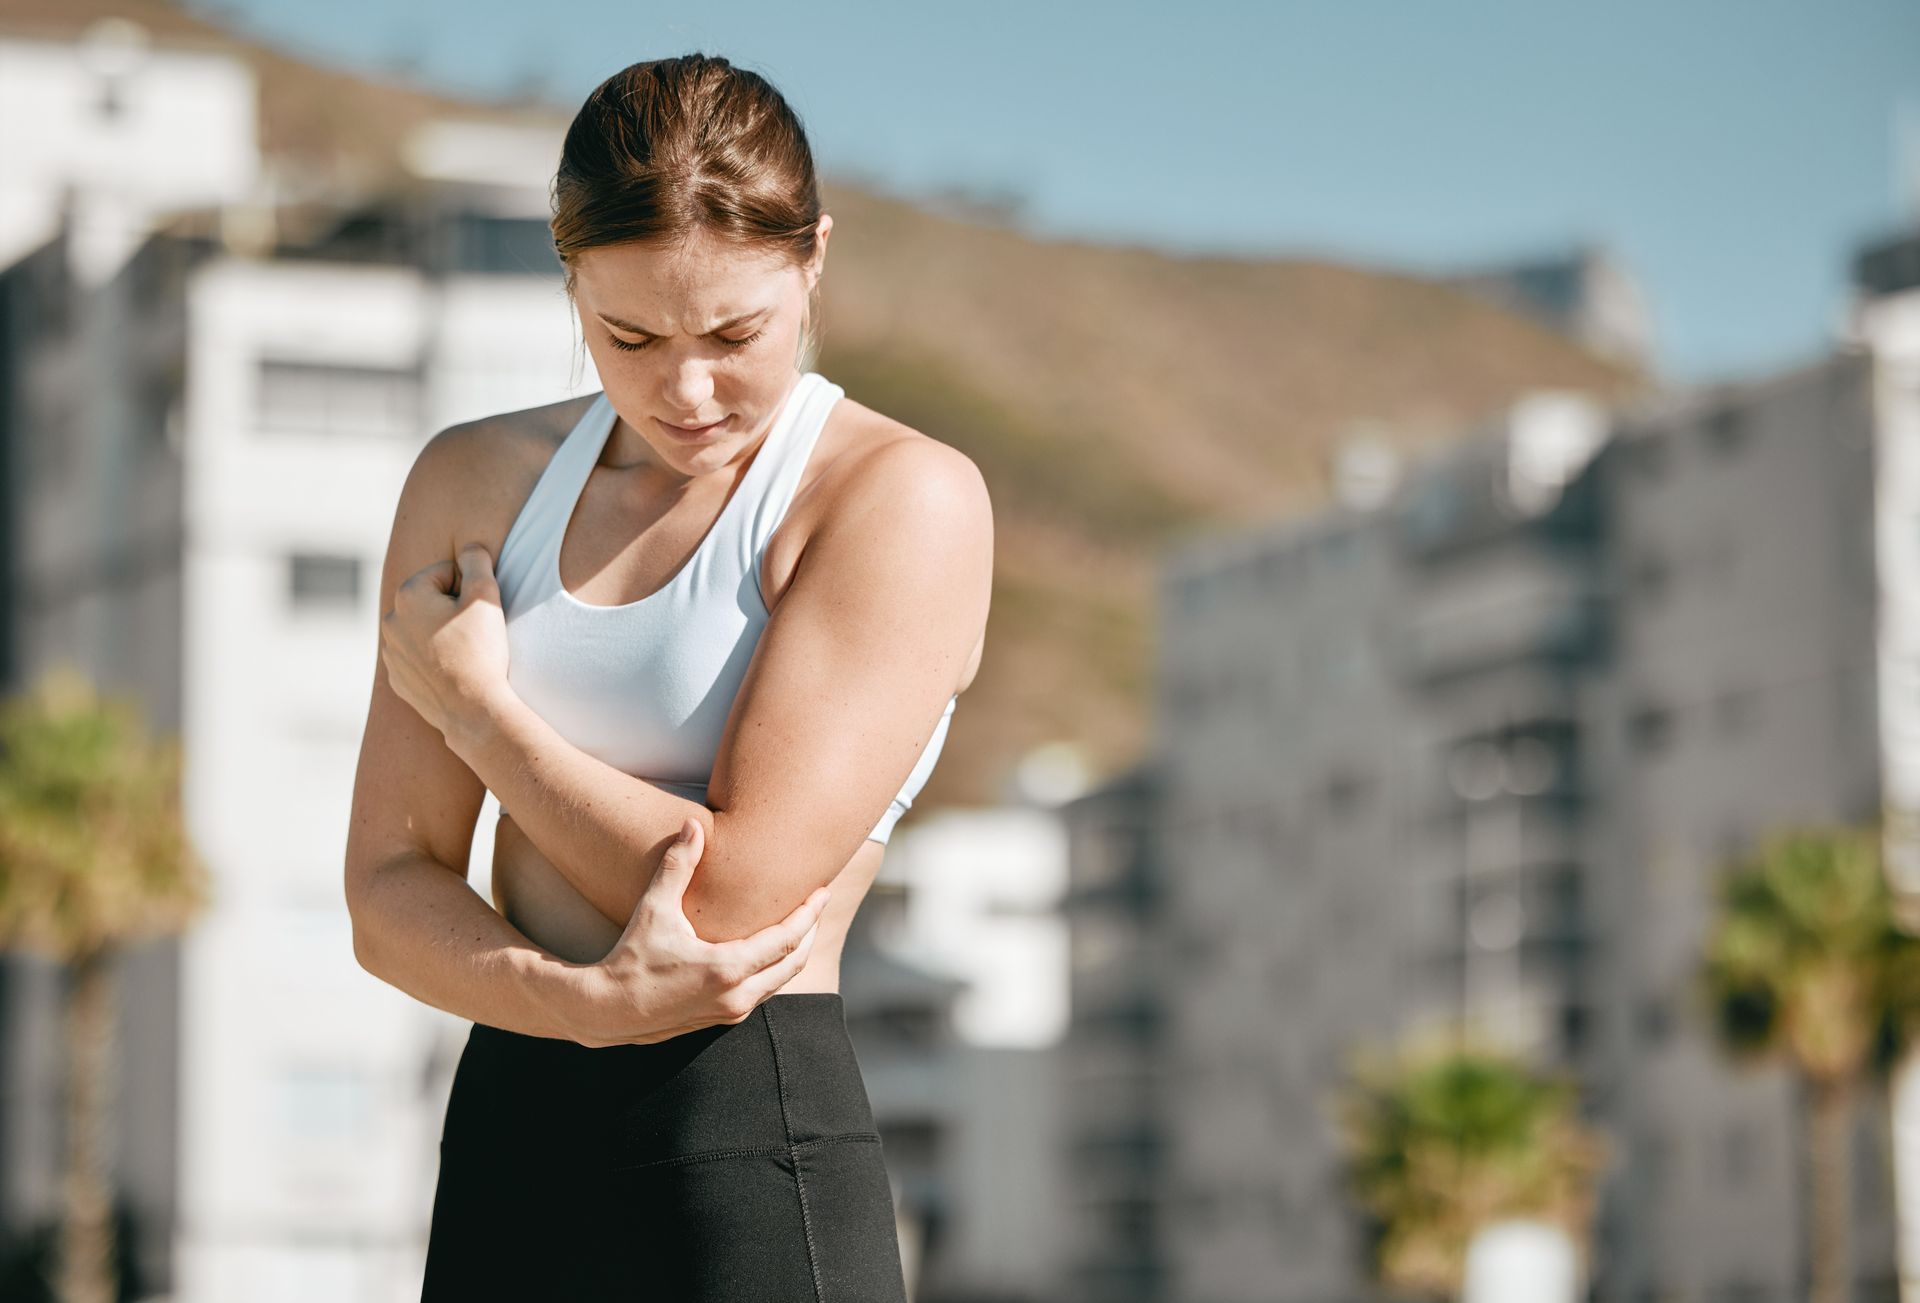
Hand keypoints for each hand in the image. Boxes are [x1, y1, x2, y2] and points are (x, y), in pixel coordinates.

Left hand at [381, 542, 510, 739]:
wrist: (472, 710)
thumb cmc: (480, 651)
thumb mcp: (485, 597)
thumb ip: (477, 562)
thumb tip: (469, 548)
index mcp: (408, 596)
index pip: (444, 573)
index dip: (469, 587)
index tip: (479, 610)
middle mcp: (391, 622)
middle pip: (430, 600)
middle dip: (451, 609)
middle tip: (476, 631)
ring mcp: (391, 653)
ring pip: (423, 629)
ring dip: (442, 633)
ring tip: (466, 652)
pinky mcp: (398, 679)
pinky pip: (418, 658)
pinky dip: (434, 659)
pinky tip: (454, 670)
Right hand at [563, 817, 830, 1046]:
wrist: (608, 1011)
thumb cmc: (630, 957)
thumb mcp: (654, 909)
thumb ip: (677, 865)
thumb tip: (692, 824)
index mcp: (727, 968)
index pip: (786, 939)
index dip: (809, 913)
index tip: (823, 890)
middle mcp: (736, 996)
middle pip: (794, 962)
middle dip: (810, 931)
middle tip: (819, 902)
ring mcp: (731, 1013)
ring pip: (781, 981)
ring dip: (794, 952)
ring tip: (801, 922)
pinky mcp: (723, 1020)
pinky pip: (764, 992)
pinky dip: (776, 969)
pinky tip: (772, 950)